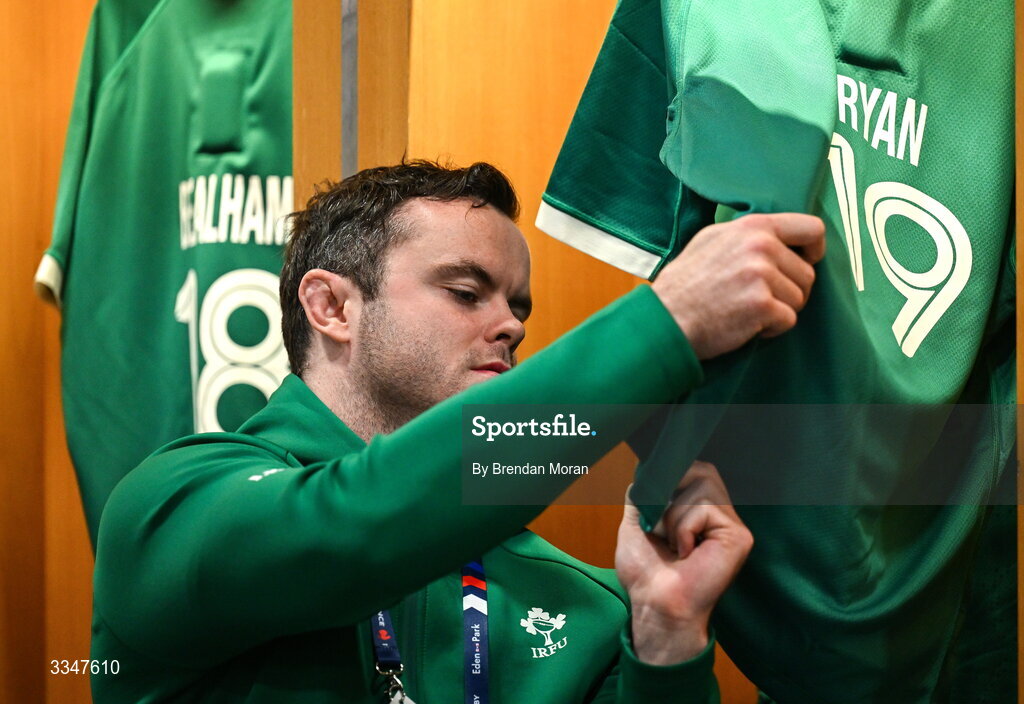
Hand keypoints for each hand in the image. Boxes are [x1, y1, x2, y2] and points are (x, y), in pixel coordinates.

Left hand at [615, 461, 752, 664]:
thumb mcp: (635, 522)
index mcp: (699, 511)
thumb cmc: (645, 573)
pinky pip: (706, 507)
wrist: (655, 604)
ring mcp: (731, 524)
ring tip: (676, 545)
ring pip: (702, 487)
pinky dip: (685, 528)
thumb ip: (642, 494)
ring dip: (675, 516)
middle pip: (702, 469)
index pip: (695, 468)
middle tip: (661, 528)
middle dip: (671, 494)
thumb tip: (648, 469)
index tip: (654, 495)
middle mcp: (719, 514)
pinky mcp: (739, 535)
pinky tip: (687, 553)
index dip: (674, 473)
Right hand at [651, 213, 824, 358]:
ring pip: (799, 299)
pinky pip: (788, 320)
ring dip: (779, 310)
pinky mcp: (762, 306)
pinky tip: (746, 325)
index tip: (805, 263)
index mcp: (753, 227)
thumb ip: (748, 235)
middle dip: (789, 291)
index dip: (814, 250)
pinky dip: (772, 329)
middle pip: (807, 274)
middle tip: (758, 298)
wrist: (666, 318)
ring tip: (747, 310)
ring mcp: (762, 275)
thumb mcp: (712, 240)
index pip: (811, 229)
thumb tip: (780, 236)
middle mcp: (760, 246)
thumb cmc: (685, 283)